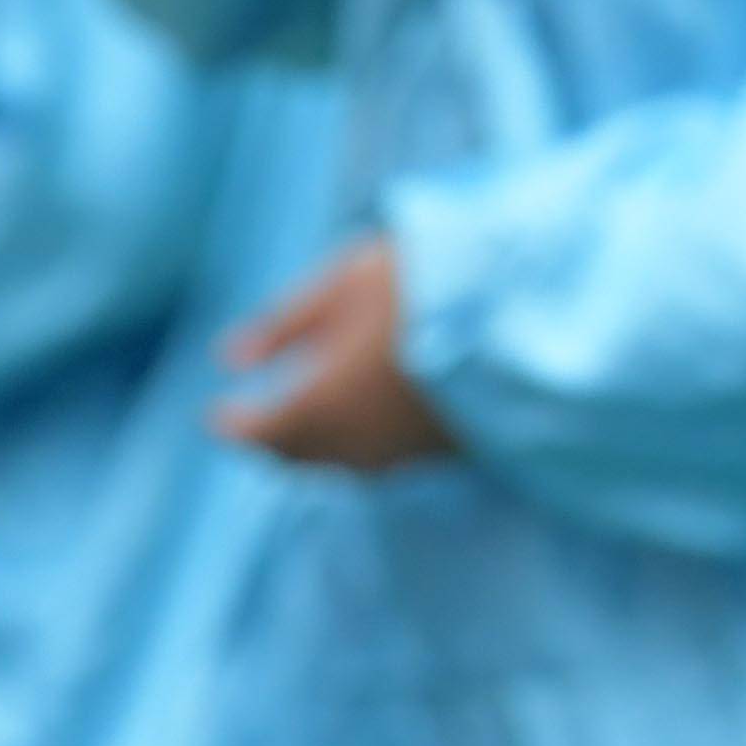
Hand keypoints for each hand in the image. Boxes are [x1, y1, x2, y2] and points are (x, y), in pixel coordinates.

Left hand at [213, 238, 462, 468]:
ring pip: (342, 464)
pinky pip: (383, 459)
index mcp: (320, 404)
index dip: (233, 426)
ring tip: (313, 418)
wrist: (529, 306)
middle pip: (299, 457)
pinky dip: (359, 444)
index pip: (259, 434)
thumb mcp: (346, 282)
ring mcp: (404, 452)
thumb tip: (228, 359)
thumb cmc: (428, 281)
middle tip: (260, 421)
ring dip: (317, 446)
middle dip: (273, 440)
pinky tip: (368, 417)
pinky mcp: (445, 451)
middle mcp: (356, 443)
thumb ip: (285, 324)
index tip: (217, 413)